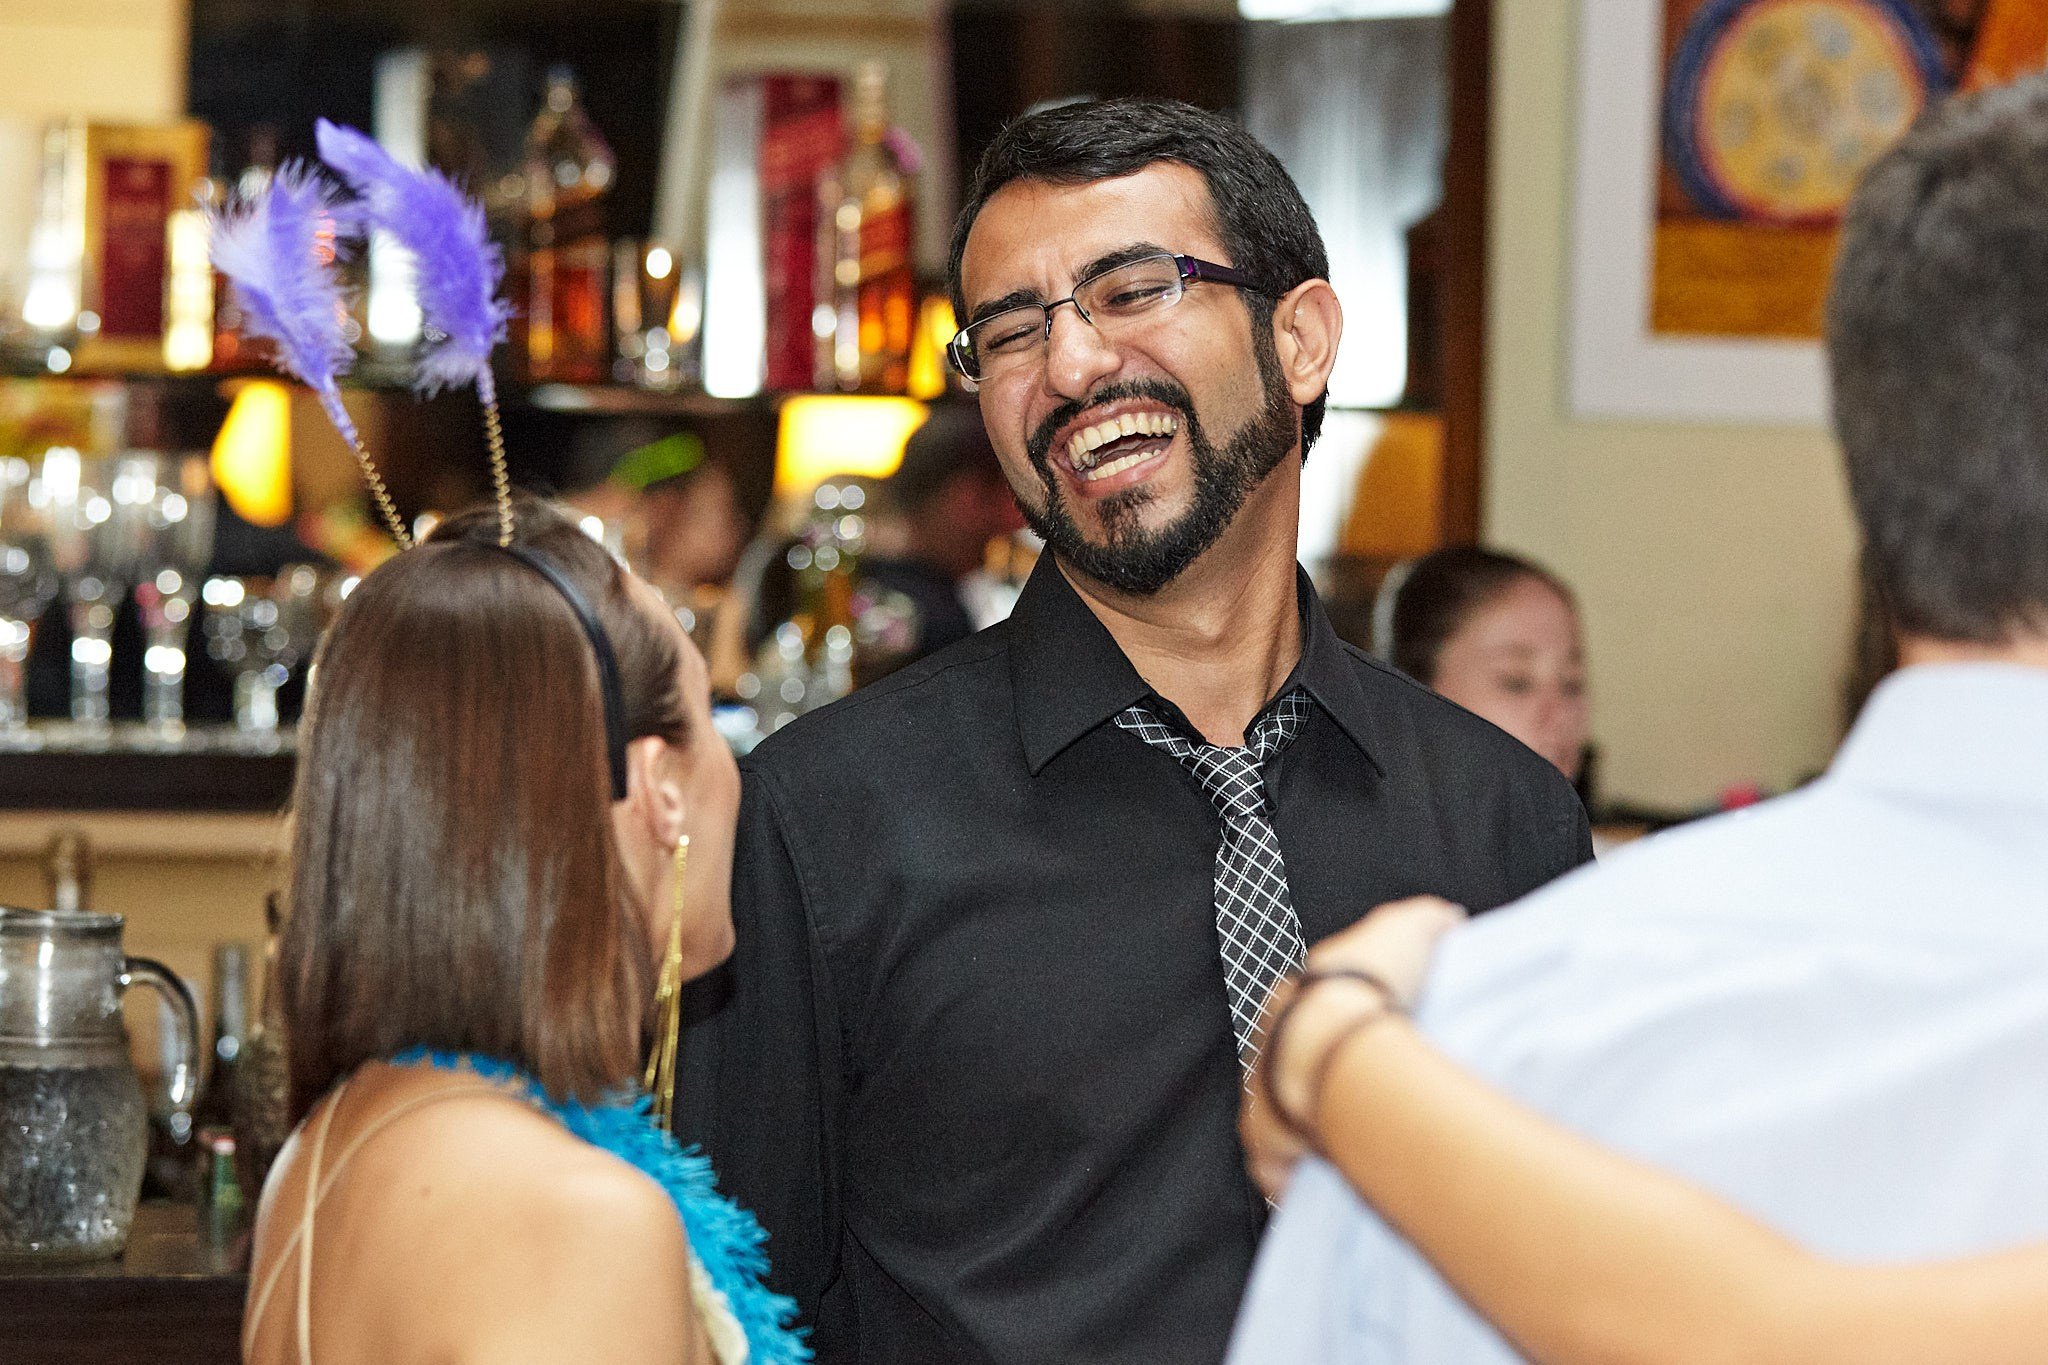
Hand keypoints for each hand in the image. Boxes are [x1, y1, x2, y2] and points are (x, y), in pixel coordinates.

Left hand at [1241, 897, 1465, 1199]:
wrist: (1342, 1038)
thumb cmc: (1372, 986)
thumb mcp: (1408, 930)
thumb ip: (1427, 921)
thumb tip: (1445, 919)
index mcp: (1295, 997)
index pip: (1308, 1013)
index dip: (1336, 1029)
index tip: (1365, 1044)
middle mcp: (1267, 1043)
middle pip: (1289, 1065)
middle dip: (1317, 1080)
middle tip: (1363, 1099)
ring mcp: (1261, 1092)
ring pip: (1279, 1115)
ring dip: (1309, 1128)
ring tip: (1352, 1144)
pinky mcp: (1266, 1140)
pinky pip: (1277, 1166)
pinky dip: (1296, 1177)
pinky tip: (1326, 1183)